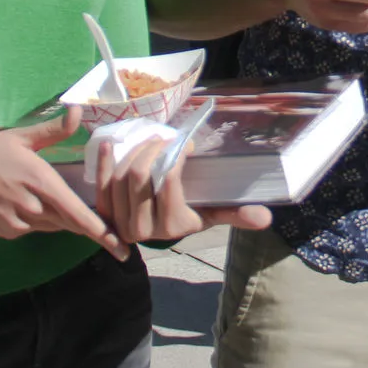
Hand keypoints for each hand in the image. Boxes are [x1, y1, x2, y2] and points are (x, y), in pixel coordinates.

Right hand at [0, 110, 127, 257]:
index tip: (122, 247)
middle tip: (105, 228)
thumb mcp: (20, 135)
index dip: (102, 233)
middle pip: (69, 222)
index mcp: (41, 181)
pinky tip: (19, 198)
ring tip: (41, 194)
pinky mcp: (4, 230)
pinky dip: (35, 217)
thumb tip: (77, 112)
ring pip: (50, 225)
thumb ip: (54, 129)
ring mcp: (16, 222)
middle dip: (86, 224)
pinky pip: (30, 227)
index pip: (79, 215)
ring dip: (56, 215)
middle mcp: (32, 206)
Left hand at [93, 135, 272, 245]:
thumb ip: (238, 214)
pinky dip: (103, 163)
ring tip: (150, 140)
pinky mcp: (107, 217)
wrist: (162, 231)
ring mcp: (122, 224)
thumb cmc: (192, 213)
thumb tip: (266, 218)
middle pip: (139, 176)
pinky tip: (111, 144)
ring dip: (133, 151)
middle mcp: (144, 230)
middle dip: (153, 148)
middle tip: (166, 137)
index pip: (167, 181)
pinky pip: (101, 187)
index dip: (175, 154)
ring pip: (120, 178)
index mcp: (173, 227)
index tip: (185, 144)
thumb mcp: (215, 213)